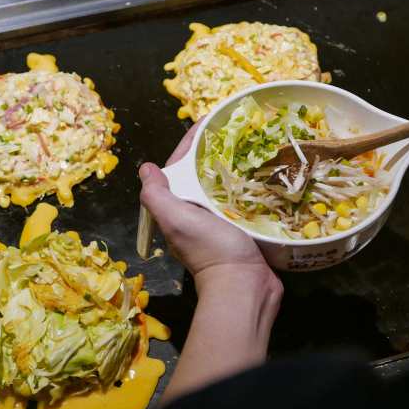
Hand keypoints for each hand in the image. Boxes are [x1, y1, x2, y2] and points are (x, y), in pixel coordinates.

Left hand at [140, 124, 282, 403]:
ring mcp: (218, 222)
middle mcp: (194, 213)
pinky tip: (261, 173)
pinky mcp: (241, 229)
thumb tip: (146, 168)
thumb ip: (156, 196)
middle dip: (213, 150)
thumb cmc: (210, 250)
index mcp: (177, 208)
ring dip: (231, 166)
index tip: (209, 122)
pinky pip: (241, 199)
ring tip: (249, 144)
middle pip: (200, 173)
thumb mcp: (176, 219)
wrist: (244, 287)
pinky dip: (247, 184)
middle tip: (234, 129)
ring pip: (221, 185)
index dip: (190, 142)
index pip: (179, 166)